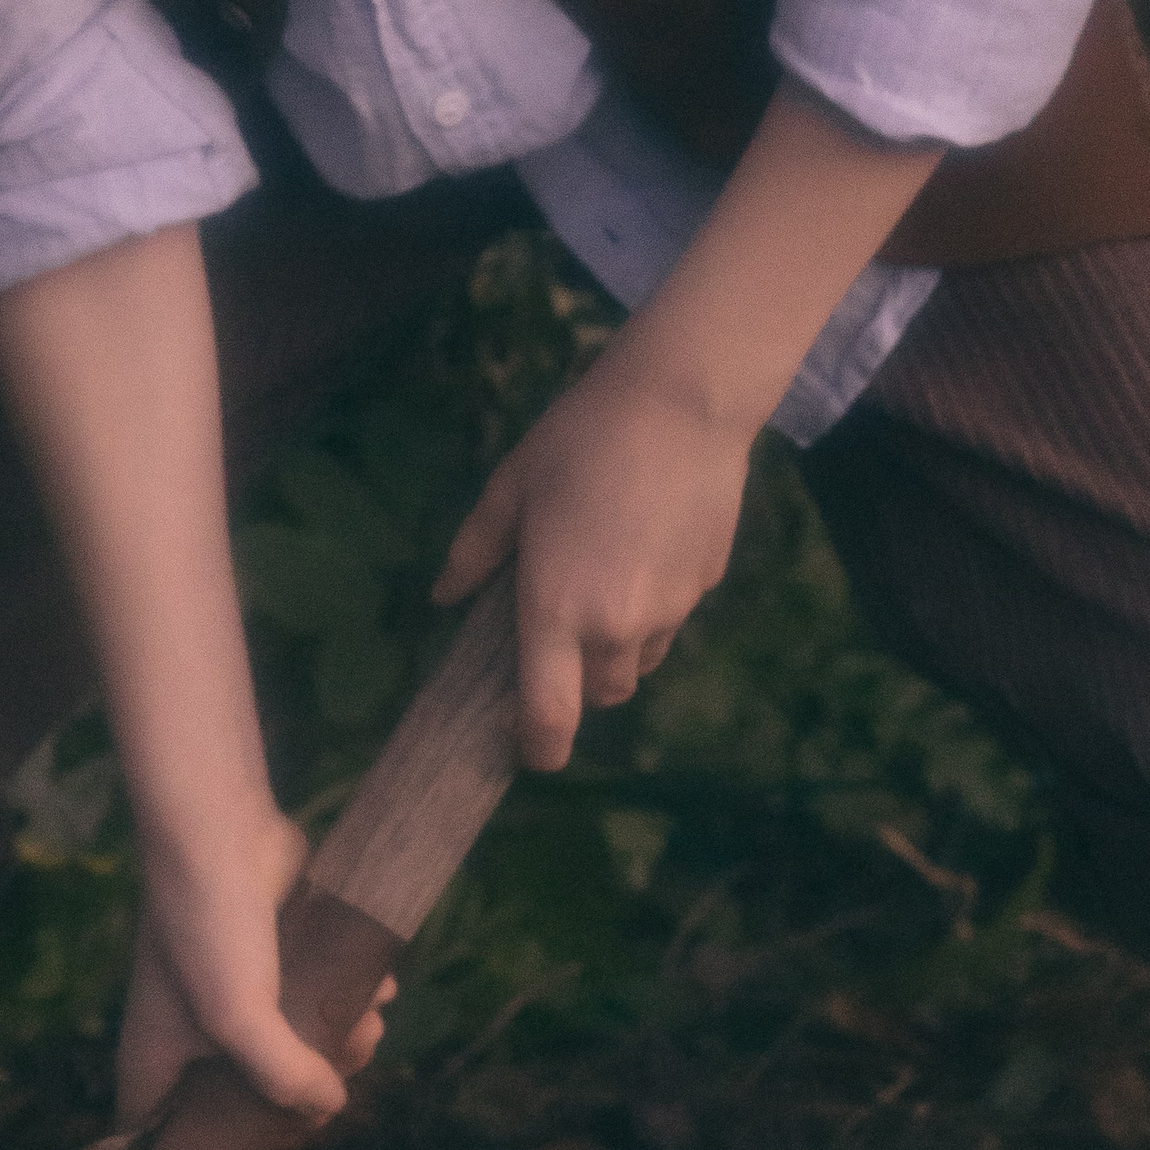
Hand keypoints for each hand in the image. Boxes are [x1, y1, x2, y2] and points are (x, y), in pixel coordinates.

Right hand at [120, 800, 396, 1125]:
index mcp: (156, 1063)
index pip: (169, 1138)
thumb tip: (330, 1106)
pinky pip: (313, 1003)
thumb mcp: (238, 1016)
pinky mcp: (273, 965)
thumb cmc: (209, 926)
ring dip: (342, 1044)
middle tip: (341, 1073)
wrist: (223, 828)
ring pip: (292, 1052)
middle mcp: (190, 1039)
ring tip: (370, 1018)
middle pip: (249, 1102)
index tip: (266, 1146)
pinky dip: (348, 1002)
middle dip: (306, 1095)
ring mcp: (233, 1001)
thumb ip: (281, 1075)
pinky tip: (378, 988)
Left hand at [432, 358, 749, 769]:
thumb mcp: (510, 490)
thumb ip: (474, 553)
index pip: (550, 716)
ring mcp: (669, 609)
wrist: (683, 401)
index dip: (537, 748)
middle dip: (576, 682)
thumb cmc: (579, 439)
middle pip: (599, 695)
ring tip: (602, 583)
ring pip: (639, 662)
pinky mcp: (706, 585)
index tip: (526, 748)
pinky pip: (672, 621)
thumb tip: (443, 598)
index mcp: (556, 609)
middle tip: (558, 631)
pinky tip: (644, 549)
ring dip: (617, 649)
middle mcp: (616, 625)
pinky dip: (653, 609)